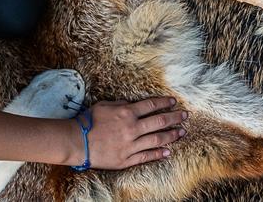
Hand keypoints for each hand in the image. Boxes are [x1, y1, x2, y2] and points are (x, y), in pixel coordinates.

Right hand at [66, 97, 187, 169]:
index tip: (174, 102)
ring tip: (182, 132)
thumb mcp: (105, 105)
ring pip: (156, 139)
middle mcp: (132, 128)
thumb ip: (122, 104)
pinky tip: (168, 151)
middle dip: (175, 118)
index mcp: (127, 113)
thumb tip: (134, 104)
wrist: (76, 142)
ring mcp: (130, 145)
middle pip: (159, 122)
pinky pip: (146, 156)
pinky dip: (158, 154)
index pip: (151, 105)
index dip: (164, 103)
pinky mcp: (126, 159)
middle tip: (185, 116)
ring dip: (171, 135)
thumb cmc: (88, 121)